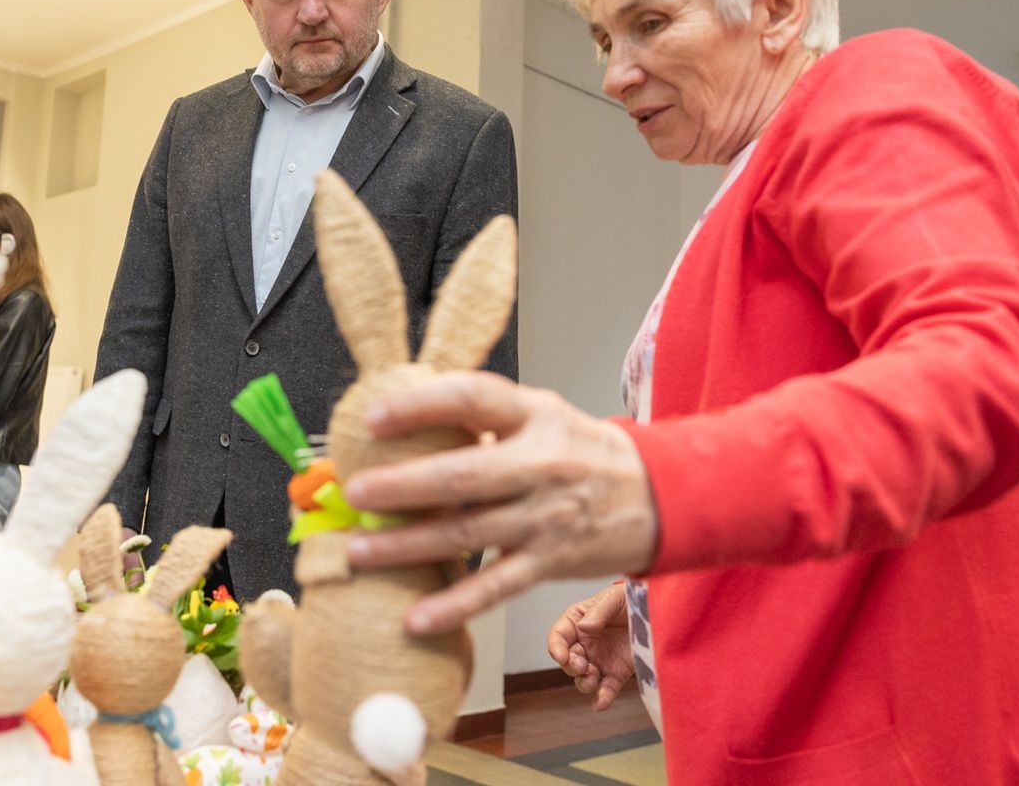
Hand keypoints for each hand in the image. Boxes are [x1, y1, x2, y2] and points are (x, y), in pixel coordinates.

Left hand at [343, 371, 657, 634]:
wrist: (662, 496)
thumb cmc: (586, 451)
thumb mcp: (543, 415)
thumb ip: (485, 417)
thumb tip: (409, 415)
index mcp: (535, 416)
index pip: (472, 398)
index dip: (420, 405)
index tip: (373, 419)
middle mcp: (540, 465)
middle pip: (463, 474)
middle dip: (403, 485)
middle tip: (356, 492)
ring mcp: (545, 518)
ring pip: (468, 533)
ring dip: (408, 546)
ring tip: (359, 550)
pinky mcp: (550, 563)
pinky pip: (495, 588)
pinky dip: (454, 606)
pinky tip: (415, 619)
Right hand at [547, 585, 634, 711]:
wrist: (656, 611)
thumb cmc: (630, 599)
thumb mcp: (613, 599)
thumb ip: (598, 613)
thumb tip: (583, 627)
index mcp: (578, 622)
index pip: (558, 637)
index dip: (556, 648)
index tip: (561, 656)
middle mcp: (585, 644)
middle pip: (568, 661)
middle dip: (572, 667)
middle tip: (583, 666)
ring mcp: (600, 660)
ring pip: (583, 679)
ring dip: (584, 683)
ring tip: (593, 680)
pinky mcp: (617, 673)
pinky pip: (606, 690)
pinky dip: (602, 699)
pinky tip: (600, 704)